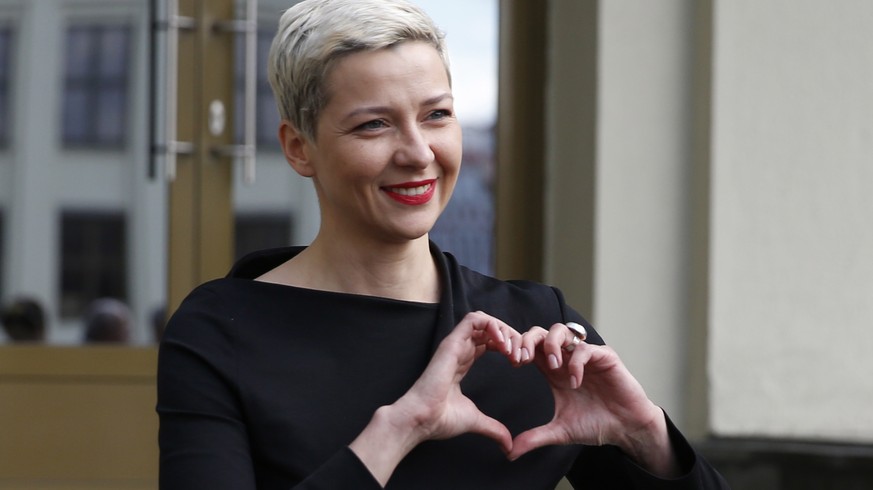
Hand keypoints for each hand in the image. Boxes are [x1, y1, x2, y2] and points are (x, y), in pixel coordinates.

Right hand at [350, 311, 521, 484]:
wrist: (422, 420)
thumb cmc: (440, 419)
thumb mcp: (475, 420)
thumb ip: (493, 428)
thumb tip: (508, 445)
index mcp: (463, 362)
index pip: (489, 342)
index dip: (508, 347)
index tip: (520, 363)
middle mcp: (459, 350)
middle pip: (490, 329)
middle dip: (511, 338)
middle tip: (522, 356)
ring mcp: (455, 345)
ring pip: (484, 321)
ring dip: (504, 330)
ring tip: (513, 349)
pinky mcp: (451, 343)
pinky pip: (474, 320)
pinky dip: (492, 326)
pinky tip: (502, 343)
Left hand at [510, 323, 680, 477]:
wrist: (625, 429)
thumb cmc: (595, 424)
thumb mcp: (559, 431)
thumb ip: (535, 438)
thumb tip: (509, 453)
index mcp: (554, 370)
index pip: (531, 347)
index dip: (519, 348)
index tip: (512, 362)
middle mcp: (566, 359)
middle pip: (541, 332)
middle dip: (528, 340)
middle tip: (522, 358)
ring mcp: (585, 356)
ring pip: (562, 331)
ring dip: (552, 345)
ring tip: (552, 367)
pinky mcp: (604, 358)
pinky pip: (585, 349)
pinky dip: (576, 363)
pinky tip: (575, 382)